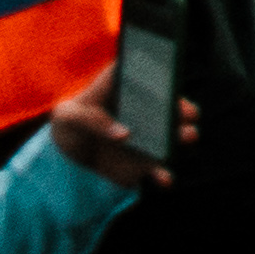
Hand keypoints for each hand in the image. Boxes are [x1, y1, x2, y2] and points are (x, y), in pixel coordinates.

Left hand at [44, 59, 183, 188]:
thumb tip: (125, 135)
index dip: (165, 75)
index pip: (154, 76)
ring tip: (187, 137)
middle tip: (188, 114)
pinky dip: (164, 174)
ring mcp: (150, 138)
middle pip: (175, 106)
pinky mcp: (144, 164)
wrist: (67, 151)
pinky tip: (164, 178)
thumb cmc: (70, 121)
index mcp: (131, 89)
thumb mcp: (70, 116)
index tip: (171, 79)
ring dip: (185, 136)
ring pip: (176, 136)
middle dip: (185, 109)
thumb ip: (93, 121)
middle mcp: (149, 111)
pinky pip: (160, 170)